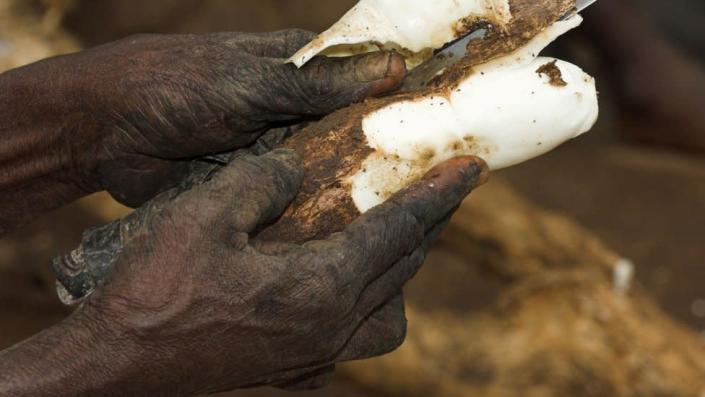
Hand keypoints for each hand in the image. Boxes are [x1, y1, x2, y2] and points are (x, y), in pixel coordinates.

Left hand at [58, 30, 405, 205]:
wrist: (105, 130)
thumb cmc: (176, 87)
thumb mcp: (252, 82)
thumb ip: (317, 83)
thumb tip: (394, 67)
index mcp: (296, 67)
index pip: (363, 77)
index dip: (401, 95)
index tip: (444, 119)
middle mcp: (292, 106)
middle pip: (352, 128)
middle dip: (383, 150)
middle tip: (430, 177)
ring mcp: (275, 145)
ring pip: (328, 166)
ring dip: (352, 185)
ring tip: (400, 210)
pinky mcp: (255, 180)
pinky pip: (296, 196)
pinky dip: (317, 210)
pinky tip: (348, 230)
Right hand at [70, 149, 486, 395]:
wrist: (116, 368)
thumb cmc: (155, 293)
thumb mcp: (203, 215)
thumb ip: (260, 182)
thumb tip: (293, 169)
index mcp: (321, 287)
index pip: (399, 230)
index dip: (438, 194)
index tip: (470, 168)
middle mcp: (331, 329)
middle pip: (403, 270)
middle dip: (427, 227)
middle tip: (433, 194)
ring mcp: (314, 359)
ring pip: (388, 318)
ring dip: (398, 277)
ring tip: (386, 244)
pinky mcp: (292, 374)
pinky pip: (352, 342)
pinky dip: (362, 311)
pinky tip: (336, 291)